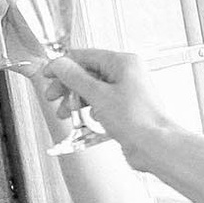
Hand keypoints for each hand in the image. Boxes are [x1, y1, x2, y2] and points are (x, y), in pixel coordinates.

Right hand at [46, 48, 171, 165]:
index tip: (48, 74)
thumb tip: (60, 64)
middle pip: (87, 74)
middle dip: (68, 87)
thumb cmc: (137, 120)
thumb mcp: (98, 95)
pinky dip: (89, 110)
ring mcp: (126, 92)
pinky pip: (101, 104)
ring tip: (65, 113)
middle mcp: (126, 74)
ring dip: (76, 101)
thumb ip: (75, 78)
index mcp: (123, 63)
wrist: (155, 146)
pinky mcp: (125, 109)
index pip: (86, 56)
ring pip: (93, 90)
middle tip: (53, 96)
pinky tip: (85, 120)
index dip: (64, 66)